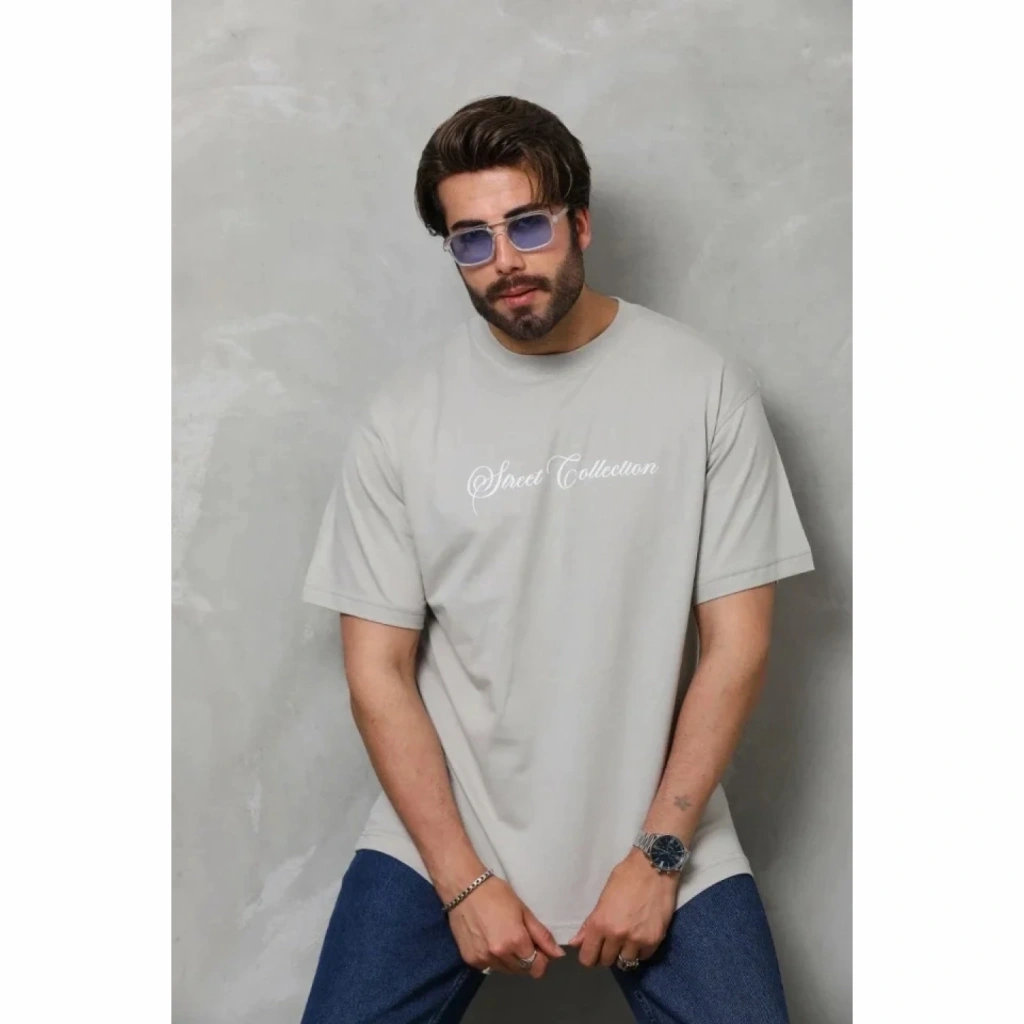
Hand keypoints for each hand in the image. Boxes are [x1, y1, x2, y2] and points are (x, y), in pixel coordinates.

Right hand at [446, 874, 565, 977]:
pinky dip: (494, 959)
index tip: (538, 947)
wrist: (464, 888)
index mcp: (515, 941)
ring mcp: (483, 959)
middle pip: (522, 970)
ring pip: (506, 970)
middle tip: (521, 938)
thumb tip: (558, 954)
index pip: (537, 966)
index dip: (541, 958)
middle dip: (526, 958)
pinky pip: (490, 966)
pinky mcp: (470, 960)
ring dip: (510, 960)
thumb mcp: (523, 910)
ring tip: (504, 937)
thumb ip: (541, 935)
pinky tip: (490, 940)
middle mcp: (499, 955)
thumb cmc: (496, 893)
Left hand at [566, 849, 677, 967]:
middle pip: (606, 961)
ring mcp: (637, 940)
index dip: (589, 956)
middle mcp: (617, 935)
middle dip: (606, 953)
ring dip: (624, 953)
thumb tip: (576, 943)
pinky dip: (640, 950)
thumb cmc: (626, 877)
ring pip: (625, 962)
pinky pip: (643, 957)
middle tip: (610, 942)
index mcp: (600, 923)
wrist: (654, 867)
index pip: (588, 957)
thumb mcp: (603, 897)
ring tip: (626, 940)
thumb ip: (590, 923)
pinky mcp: (654, 940)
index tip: (593, 950)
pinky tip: (640, 937)